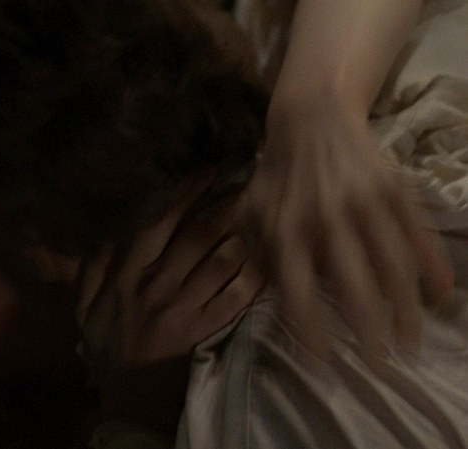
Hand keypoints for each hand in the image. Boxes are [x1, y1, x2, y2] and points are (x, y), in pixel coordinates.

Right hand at [82, 194, 262, 430]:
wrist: (128, 395)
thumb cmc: (108, 343)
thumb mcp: (86, 305)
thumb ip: (93, 266)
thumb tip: (111, 230)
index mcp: (126, 273)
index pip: (157, 221)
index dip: (184, 192)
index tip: (207, 171)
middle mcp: (155, 284)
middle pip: (197, 234)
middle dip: (225, 203)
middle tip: (247, 181)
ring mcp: (181, 307)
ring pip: (221, 260)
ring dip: (243, 234)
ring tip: (262, 214)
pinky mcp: (203, 330)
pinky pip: (235, 296)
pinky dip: (252, 276)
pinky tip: (265, 260)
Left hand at [241, 97, 453, 361]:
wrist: (312, 117)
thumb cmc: (276, 176)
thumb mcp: (250, 214)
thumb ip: (257, 257)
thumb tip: (271, 301)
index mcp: (286, 230)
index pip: (298, 293)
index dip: (311, 332)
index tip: (325, 362)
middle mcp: (327, 219)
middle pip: (356, 288)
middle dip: (370, 333)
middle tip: (380, 365)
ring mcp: (365, 203)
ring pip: (395, 268)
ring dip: (406, 312)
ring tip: (410, 344)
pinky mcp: (395, 190)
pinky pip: (419, 236)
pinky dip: (432, 268)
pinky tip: (440, 296)